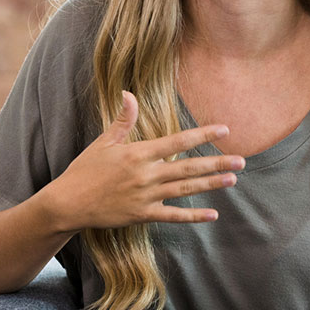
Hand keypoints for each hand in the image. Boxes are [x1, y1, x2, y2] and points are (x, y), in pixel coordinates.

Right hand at [42, 91, 244, 232]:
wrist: (68, 202)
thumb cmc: (85, 170)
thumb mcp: (103, 142)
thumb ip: (122, 120)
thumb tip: (129, 94)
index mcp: (138, 153)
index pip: (177, 141)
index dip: (202, 135)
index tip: (224, 130)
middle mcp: (146, 174)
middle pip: (188, 166)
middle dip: (216, 162)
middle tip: (241, 160)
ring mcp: (145, 196)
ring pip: (185, 188)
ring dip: (211, 184)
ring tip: (232, 179)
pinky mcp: (142, 215)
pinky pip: (173, 216)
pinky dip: (193, 216)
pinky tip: (213, 214)